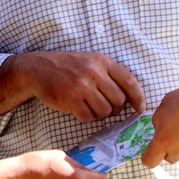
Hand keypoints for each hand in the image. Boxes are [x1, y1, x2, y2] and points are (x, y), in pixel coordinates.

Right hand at [0, 51, 144, 121]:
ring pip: (105, 111)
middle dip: (115, 108)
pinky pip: (89, 117)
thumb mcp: (91, 61)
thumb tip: (131, 97)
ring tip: (91, 107)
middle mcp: (94, 72)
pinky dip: (86, 117)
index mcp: (102, 61)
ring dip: (100, 113)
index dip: (138, 97)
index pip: (129, 81)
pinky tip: (80, 109)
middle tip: (107, 107)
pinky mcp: (71, 100)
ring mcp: (82, 87)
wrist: (39, 69)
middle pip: (118, 100)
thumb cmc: (69, 66)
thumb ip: (110, 74)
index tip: (140, 108)